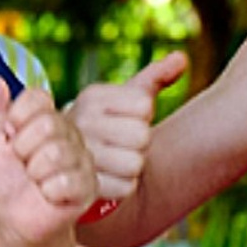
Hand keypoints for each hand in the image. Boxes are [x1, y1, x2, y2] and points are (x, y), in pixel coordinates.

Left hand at [0, 76, 96, 243]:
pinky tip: (50, 196)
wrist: (17, 220)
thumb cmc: (8, 180)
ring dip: (34, 173)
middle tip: (24, 166)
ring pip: (55, 154)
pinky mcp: (89, 186)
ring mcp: (83, 160)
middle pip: (48, 125)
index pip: (37, 98)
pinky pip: (63, 181)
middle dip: (23, 150)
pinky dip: (47, 192)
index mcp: (50, 119)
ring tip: (37, 181)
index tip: (12, 139)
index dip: (16, 120)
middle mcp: (71, 135)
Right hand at [70, 50, 187, 210]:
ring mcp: (77, 155)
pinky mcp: (80, 185)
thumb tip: (182, 58)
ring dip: (131, 165)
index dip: (142, 115)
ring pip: (135, 164)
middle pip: (142, 136)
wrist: (64, 158)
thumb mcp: (126, 96)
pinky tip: (107, 177)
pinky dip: (122, 185)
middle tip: (119, 142)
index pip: (144, 105)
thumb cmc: (106, 123)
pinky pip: (125, 187)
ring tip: (113, 160)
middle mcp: (80, 122)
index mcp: (92, 96)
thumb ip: (155, 77)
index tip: (124, 118)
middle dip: (138, 142)